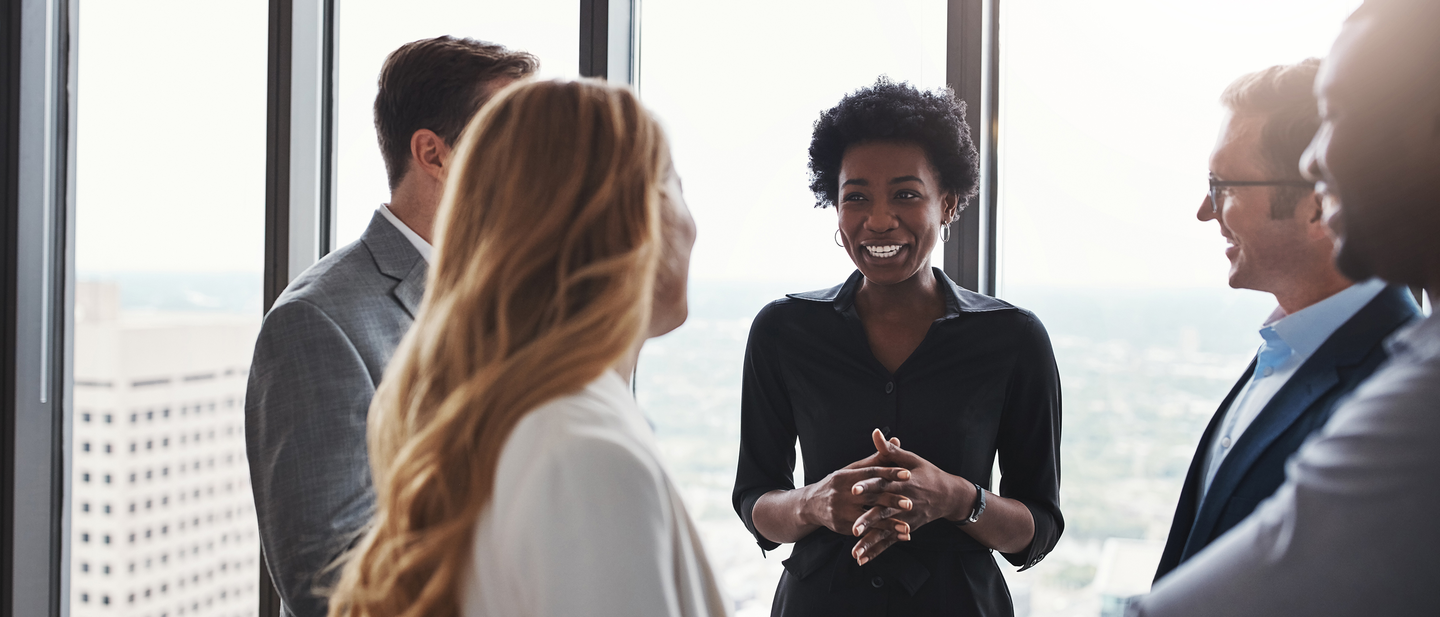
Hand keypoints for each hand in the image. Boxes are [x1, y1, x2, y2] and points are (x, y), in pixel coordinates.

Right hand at [799, 462, 911, 537]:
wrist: (810, 505)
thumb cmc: (838, 484)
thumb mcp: (852, 470)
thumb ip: (876, 459)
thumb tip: (895, 440)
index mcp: (845, 476)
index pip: (870, 473)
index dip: (888, 473)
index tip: (907, 474)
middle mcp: (842, 493)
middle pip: (870, 496)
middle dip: (890, 500)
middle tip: (910, 503)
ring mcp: (840, 511)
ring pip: (868, 518)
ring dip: (888, 524)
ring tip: (907, 528)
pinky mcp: (841, 526)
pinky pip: (865, 532)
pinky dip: (882, 535)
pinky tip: (898, 537)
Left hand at [849, 430, 973, 564]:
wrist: (950, 496)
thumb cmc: (927, 473)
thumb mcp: (911, 459)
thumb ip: (890, 450)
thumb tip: (876, 433)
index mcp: (903, 483)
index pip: (883, 483)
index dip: (869, 485)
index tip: (853, 488)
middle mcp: (904, 502)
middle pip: (884, 511)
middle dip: (868, 519)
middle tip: (853, 526)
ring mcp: (906, 518)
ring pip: (886, 531)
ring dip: (870, 541)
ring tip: (855, 551)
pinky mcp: (906, 528)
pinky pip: (890, 541)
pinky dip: (876, 550)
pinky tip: (862, 559)